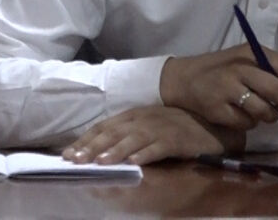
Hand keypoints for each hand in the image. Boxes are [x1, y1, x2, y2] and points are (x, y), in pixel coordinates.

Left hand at [62, 106, 243, 164]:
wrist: (210, 124)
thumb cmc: (176, 126)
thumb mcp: (148, 124)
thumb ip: (127, 133)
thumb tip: (98, 150)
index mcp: (134, 114)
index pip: (104, 126)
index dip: (85, 140)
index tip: (67, 154)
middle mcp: (143, 119)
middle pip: (113, 133)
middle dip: (92, 147)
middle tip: (75, 160)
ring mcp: (160, 128)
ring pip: (132, 139)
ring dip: (115, 151)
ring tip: (100, 162)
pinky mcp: (175, 139)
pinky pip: (158, 147)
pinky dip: (145, 154)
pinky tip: (134, 163)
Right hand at [160, 44, 277, 128]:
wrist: (185, 79)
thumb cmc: (222, 69)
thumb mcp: (244, 59)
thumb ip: (268, 68)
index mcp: (250, 53)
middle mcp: (239, 69)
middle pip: (277, 90)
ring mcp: (227, 90)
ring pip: (264, 111)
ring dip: (271, 116)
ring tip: (267, 113)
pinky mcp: (218, 110)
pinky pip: (247, 123)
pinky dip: (251, 123)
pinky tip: (244, 115)